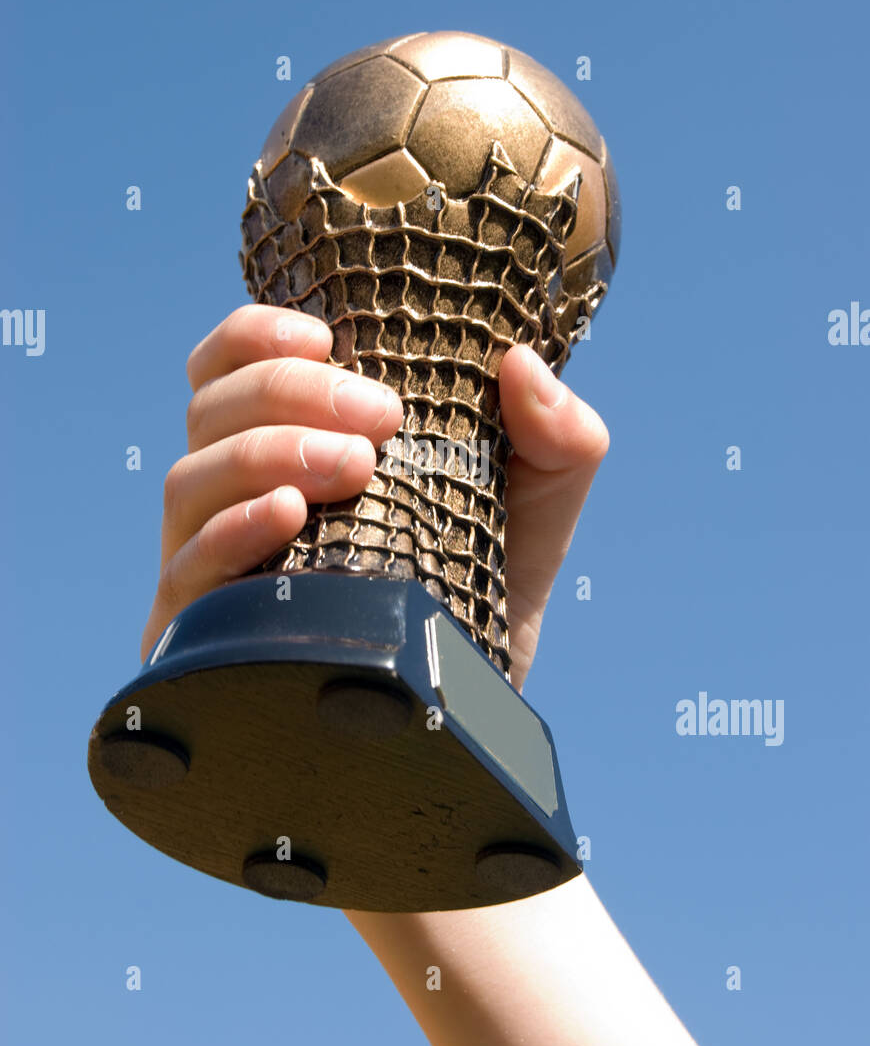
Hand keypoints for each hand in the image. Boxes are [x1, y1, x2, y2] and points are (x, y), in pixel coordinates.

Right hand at [140, 307, 608, 694]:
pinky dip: (230, 532)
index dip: (257, 335)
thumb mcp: (536, 503)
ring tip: (351, 465)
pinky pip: (185, 574)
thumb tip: (522, 363)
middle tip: (380, 420)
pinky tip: (288, 517)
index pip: (227, 366)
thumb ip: (554, 433)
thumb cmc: (485, 584)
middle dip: (288, 394)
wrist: (467, 710)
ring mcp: (214, 567)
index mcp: (285, 442)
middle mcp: (235, 496)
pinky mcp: (207, 641)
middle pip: (210, 410)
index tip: (326, 337)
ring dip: (265, 454)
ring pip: (191, 482)